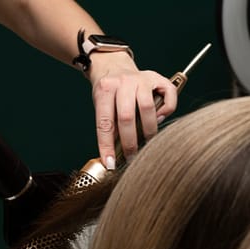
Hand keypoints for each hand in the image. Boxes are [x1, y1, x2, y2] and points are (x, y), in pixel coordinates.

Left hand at [87, 51, 177, 168]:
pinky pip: (169, 95)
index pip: (104, 123)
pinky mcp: (157, 78)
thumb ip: (108, 124)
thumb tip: (114, 153)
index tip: (111, 164)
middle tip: (132, 157)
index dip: (107, 145)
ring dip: (148, 130)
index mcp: (105, 90)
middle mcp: (123, 82)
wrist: (113, 64)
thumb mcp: (100, 105)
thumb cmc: (107, 91)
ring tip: (147, 141)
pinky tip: (159, 118)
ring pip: (148, 108)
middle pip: (127, 117)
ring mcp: (141, 79)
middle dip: (130, 142)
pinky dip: (166, 110)